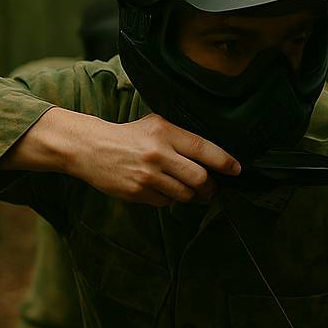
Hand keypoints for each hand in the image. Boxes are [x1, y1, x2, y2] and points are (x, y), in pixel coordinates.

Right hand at [4, 108, 239, 206]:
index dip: (224, 162)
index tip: (237, 170)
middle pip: (199, 178)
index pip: (204, 149)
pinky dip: (169, 199)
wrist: (90, 148)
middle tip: (213, 189)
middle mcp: (158, 153)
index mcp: (165, 132)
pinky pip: (165, 202)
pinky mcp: (136, 191)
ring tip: (191, 191)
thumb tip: (214, 156)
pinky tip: (164, 190)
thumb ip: (181, 137)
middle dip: (211, 187)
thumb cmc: (129, 136)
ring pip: (184, 193)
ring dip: (192, 195)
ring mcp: (147, 175)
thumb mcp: (155, 125)